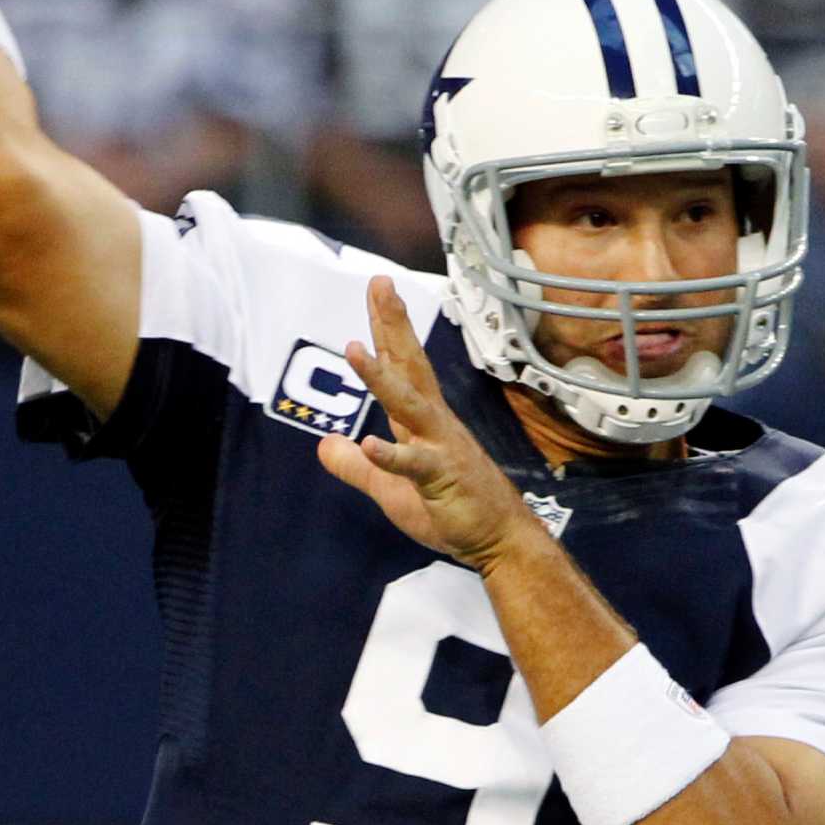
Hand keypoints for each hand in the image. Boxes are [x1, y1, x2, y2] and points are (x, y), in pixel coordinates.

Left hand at [317, 276, 542, 571]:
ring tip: (355, 349)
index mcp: (421, 421)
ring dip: (380, 378)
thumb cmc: (453, 509)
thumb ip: (357, 468)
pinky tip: (367, 445)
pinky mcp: (442, 478)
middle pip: (409, 366)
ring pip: (407, 405)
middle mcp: (433, 424)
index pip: (401, 366)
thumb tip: (326, 446)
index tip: (378, 290)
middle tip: (381, 285)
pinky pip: (413, 465)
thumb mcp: (391, 489)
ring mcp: (439, 447)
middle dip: (393, 325)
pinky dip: (390, 456)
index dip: (386, 328)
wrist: (499, 540)